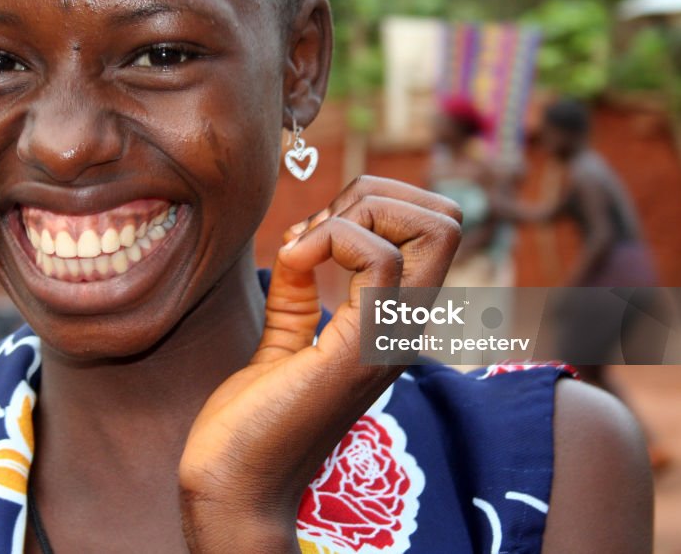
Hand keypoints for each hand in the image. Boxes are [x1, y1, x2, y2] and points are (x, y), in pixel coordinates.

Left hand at [179, 176, 461, 552]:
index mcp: (391, 322)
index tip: (313, 232)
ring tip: (303, 246)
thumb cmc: (253, 419)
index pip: (436, 231)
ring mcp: (391, 338)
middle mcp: (404, 328)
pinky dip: (328, 236)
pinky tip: (292, 259)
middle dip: (375, 196)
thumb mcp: (284, 334)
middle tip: (315, 229)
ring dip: (354, 212)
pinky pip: (380, 258)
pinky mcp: (362, 349)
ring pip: (432, 228)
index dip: (375, 204)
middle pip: (447, 220)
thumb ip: (301, 287)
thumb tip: (305, 237)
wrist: (233, 484)